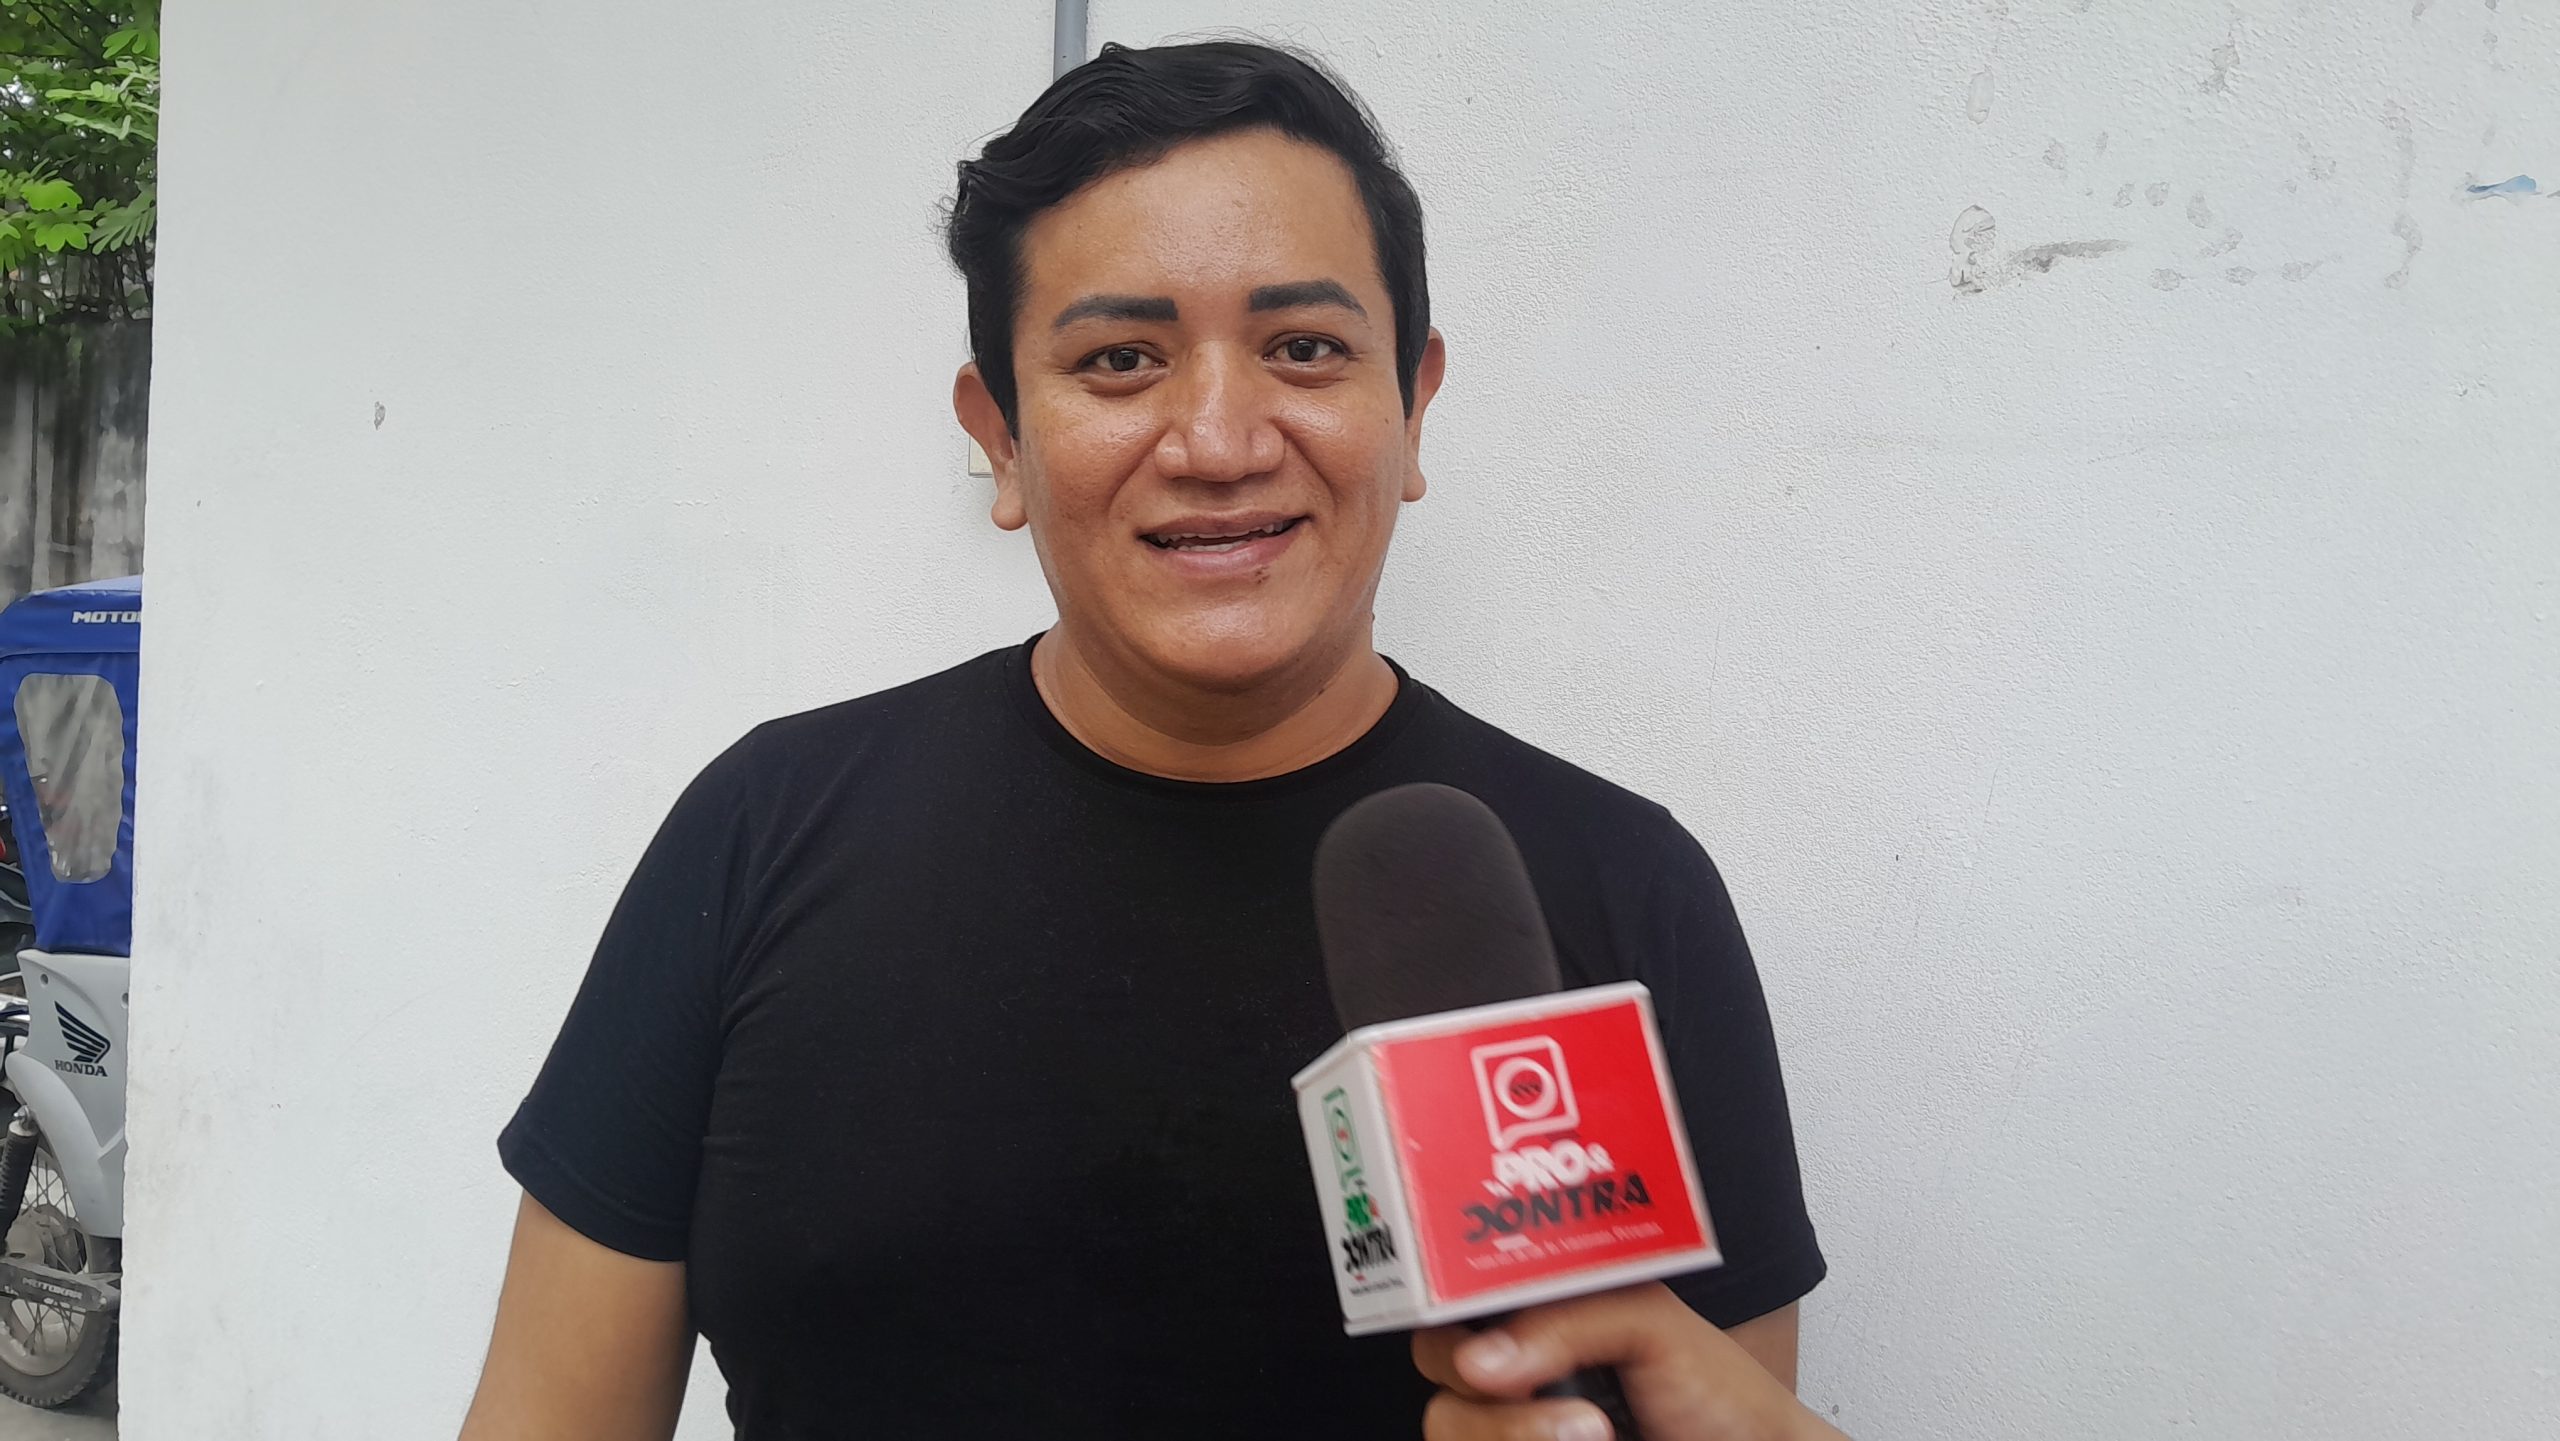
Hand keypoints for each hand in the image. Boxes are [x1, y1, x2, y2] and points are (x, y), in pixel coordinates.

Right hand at [1412, 1284, 1846, 1440]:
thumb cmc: (1716, 1391)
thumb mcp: (1650, 1323)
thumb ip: (1564, 1322)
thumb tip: (1479, 1359)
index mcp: (1534, 1315)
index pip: (1453, 1305)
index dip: (1447, 1318)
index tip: (1474, 1347)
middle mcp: (1516, 1372)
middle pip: (1436, 1373)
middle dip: (1487, 1393)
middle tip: (1552, 1401)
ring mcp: (1517, 1427)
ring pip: (1448, 1428)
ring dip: (1512, 1435)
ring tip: (1597, 1437)